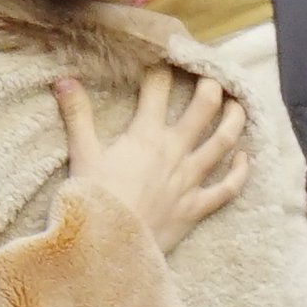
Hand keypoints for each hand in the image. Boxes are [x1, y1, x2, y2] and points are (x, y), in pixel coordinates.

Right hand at [58, 64, 247, 254]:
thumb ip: (76, 115)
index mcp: (145, 135)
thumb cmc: (91, 202)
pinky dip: (239, 172)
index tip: (164, 58)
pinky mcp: (196, 207)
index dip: (161, 69)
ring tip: (237, 105)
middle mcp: (174, 151)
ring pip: (222, 141)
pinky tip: (244, 158)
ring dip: (234, 119)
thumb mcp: (81, 155)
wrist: (107, 248)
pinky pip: (227, 188)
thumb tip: (63, 79)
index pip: (158, 88)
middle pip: (203, 107)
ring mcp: (189, 179)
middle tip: (212, 76)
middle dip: (211, 86)